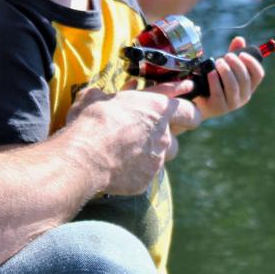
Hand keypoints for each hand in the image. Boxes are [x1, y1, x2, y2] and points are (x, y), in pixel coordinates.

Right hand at [66, 80, 199, 194]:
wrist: (85, 157)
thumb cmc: (91, 121)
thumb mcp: (94, 97)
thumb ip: (104, 95)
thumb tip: (100, 94)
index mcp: (156, 108)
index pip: (188, 109)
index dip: (189, 110)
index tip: (189, 108)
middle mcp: (163, 134)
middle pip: (180, 134)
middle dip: (172, 131)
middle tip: (158, 130)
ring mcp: (157, 159)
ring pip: (164, 156)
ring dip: (154, 152)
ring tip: (133, 149)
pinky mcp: (146, 179)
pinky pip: (145, 174)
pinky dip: (135, 170)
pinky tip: (117, 167)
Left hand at [194, 36, 264, 121]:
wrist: (199, 101)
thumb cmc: (215, 81)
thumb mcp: (225, 66)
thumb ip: (233, 53)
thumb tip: (239, 39)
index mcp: (248, 86)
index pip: (258, 75)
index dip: (252, 63)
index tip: (242, 54)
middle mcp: (243, 96)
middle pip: (245, 79)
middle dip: (236, 65)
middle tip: (227, 56)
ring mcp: (232, 104)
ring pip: (233, 87)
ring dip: (226, 72)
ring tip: (218, 62)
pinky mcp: (218, 108)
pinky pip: (219, 94)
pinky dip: (215, 82)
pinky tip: (211, 73)